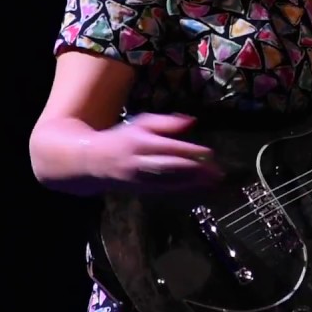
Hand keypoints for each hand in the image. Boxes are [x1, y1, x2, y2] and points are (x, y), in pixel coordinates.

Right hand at [87, 113, 223, 192]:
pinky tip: (196, 187)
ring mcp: (141, 178)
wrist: (94, 162)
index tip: (210, 153)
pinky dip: (182, 188)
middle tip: (217, 172)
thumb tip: (192, 121)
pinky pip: (164, 189)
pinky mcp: (141, 190)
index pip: (171, 148)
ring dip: (193, 182)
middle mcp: (141, 162)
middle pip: (172, 166)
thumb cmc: (122, 138)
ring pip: (170, 180)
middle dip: (196, 170)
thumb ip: (166, 122)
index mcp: (142, 142)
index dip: (191, 151)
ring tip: (212, 181)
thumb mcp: (141, 123)